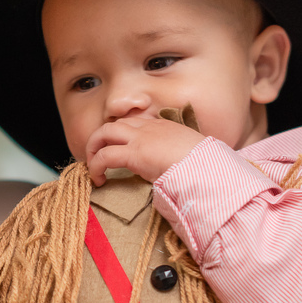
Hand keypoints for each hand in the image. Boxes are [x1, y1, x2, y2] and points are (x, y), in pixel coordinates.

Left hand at [84, 117, 205, 185]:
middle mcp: (148, 127)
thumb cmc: (204, 163)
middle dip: (100, 139)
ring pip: (104, 133)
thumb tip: (173, 170)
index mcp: (163, 126)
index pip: (134, 123)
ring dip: (94, 150)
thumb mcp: (190, 153)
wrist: (207, 165)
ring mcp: (140, 138)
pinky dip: (96, 167)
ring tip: (94, 169)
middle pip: (114, 124)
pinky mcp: (134, 153)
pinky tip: (98, 180)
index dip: (121, 135)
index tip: (117, 150)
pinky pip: (105, 156)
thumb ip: (177, 156)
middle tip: (97, 158)